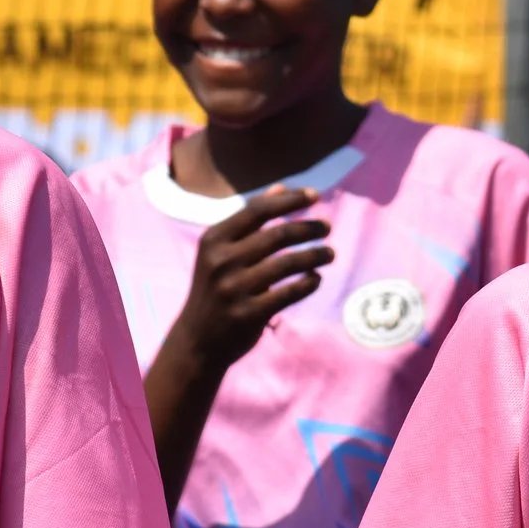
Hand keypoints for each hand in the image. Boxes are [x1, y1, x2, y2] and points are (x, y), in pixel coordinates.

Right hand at [143, 185, 332, 502]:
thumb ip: (251, 220)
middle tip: (327, 227)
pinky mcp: (249, 313)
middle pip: (276, 235)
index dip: (290, 200)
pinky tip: (316, 278)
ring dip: (314, 255)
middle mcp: (221, 260)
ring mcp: (234, 287)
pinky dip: (308, 282)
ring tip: (330, 253)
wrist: (198, 339)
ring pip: (287, 264)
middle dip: (307, 227)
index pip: (258, 210)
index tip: (315, 196)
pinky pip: (289, 293)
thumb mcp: (222, 250)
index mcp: (214, 238)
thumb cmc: (216, 287)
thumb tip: (282, 188)